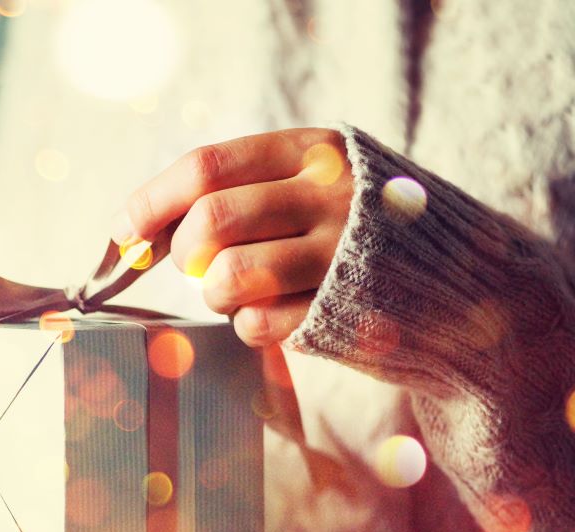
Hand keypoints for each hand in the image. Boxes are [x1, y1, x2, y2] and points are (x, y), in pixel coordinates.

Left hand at [112, 128, 354, 345]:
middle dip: (185, 252)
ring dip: (217, 294)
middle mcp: (332, 195)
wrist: (461, 282)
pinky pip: (258, 323)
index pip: (208, 167)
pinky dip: (251, 325)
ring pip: (228, 277)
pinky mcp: (345, 312)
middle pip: (211, 220)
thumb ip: (236, 191)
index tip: (125, 231)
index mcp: (316, 151)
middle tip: (201, 265)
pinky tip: (281, 312)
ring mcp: (342, 255)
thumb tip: (136, 228)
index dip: (152, 201)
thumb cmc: (358, 230)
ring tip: (243, 291)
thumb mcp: (311, 183)